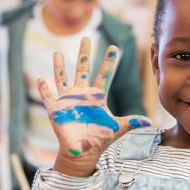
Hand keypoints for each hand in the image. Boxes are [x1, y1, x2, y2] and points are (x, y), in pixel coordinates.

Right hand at [37, 37, 150, 176]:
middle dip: (84, 54)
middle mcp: (82, 94)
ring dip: (59, 66)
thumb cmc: (100, 139)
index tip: (114, 47)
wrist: (84, 152)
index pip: (104, 75)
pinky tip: (39, 79)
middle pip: (83, 69)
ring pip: (63, 79)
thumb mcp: (117, 128)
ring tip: (57, 52)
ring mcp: (68, 101)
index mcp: (97, 96)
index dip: (109, 62)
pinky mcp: (56, 110)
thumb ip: (131, 122)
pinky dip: (43, 89)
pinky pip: (47, 97)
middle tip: (86, 37)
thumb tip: (150, 122)